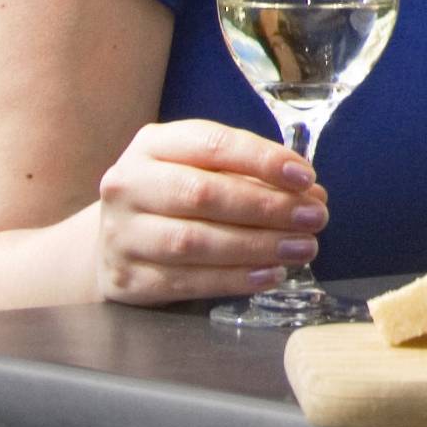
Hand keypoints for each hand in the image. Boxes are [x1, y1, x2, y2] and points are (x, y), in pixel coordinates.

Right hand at [90, 120, 325, 305]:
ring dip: (257, 246)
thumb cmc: (174, 195)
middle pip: (204, 195)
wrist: (112, 241)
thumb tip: (310, 193)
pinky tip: (270, 275)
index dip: (263, 160)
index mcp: (153, 145)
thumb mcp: (202, 168)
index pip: (213, 144)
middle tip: (314, 217)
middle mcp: (128, 186)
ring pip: (194, 242)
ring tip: (302, 248)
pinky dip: (233, 280)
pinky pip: (185, 282)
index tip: (306, 177)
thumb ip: (252, 175)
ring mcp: (121, 235)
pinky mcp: (125, 279)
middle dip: (268, 207)